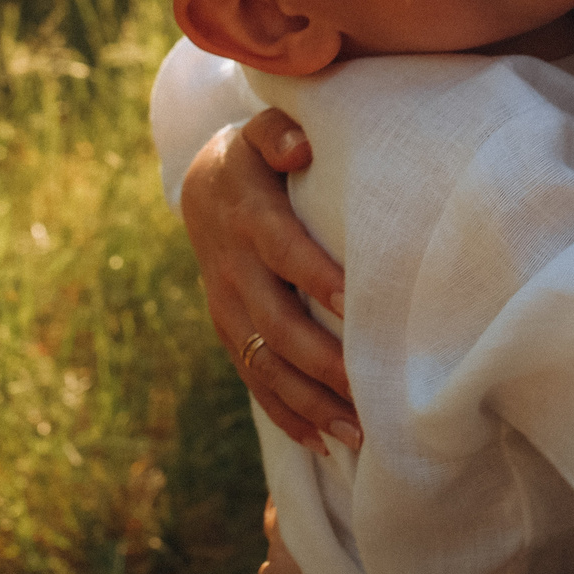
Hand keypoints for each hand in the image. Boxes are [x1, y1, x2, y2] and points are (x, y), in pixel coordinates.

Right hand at [183, 111, 360, 449]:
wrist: (203, 189)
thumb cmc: (255, 157)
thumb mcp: (261, 130)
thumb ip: (279, 132)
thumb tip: (299, 147)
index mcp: (247, 218)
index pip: (283, 251)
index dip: (315, 277)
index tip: (353, 302)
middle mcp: (233, 271)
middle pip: (277, 324)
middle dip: (322, 362)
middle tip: (370, 391)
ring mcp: (227, 309)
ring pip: (266, 364)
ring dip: (311, 402)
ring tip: (359, 433)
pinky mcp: (230, 335)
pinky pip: (255, 381)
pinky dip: (288, 415)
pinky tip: (325, 443)